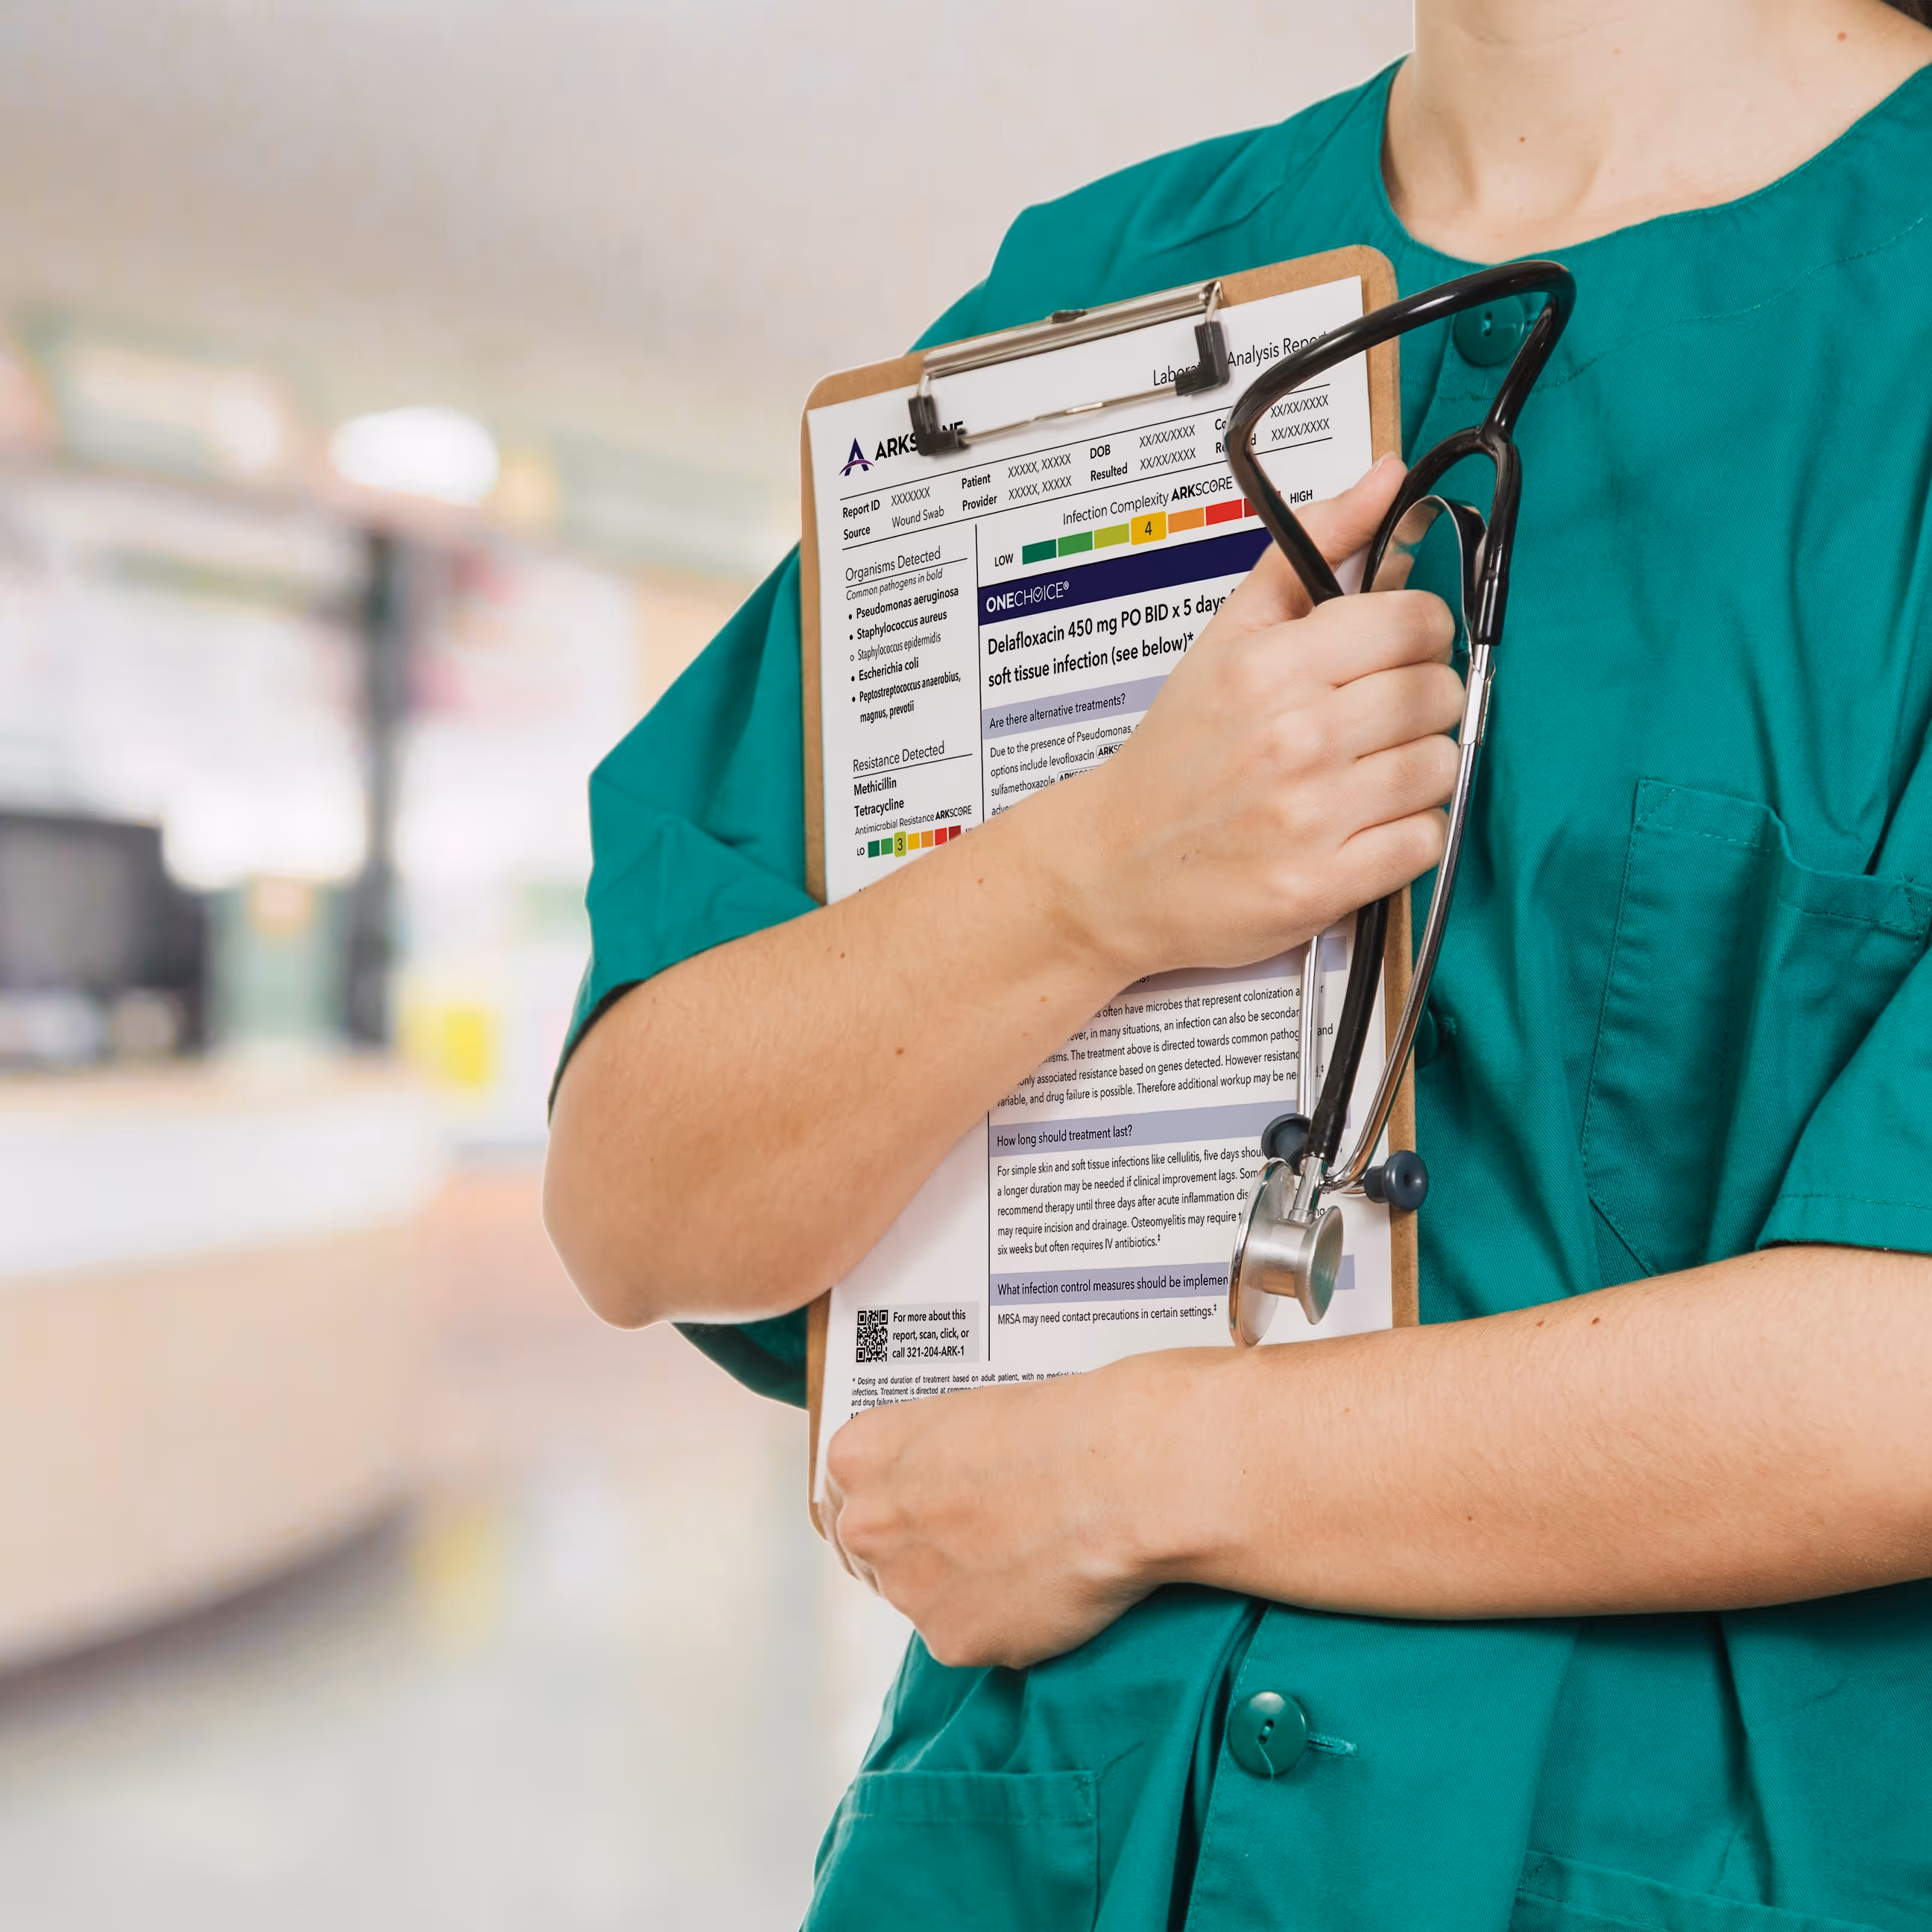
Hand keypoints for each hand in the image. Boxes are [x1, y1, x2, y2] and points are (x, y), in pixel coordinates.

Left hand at [820, 1353, 1202, 1667]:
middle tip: (972, 1541)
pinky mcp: (953, 1642)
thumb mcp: (965, 1419)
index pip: (838, 1497)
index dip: (883, 1507)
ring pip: (921, 1601)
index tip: (911, 1514)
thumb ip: (922, 1464)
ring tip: (1027, 1557)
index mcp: (858, 1456)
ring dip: (960, 1590)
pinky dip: (1006, 1622)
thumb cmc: (1059, 1427)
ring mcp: (906, 1589)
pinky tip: (1048, 1586)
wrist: (1121, 1473)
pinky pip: (972, 1637)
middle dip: (913, 1552)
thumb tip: (929, 1502)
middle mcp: (865, 1525)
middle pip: (869, 1554)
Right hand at [1040, 456, 1461, 981]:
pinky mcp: (1323, 886)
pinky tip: (1357, 827)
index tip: (1391, 653)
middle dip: (1416, 704)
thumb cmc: (1177, 756)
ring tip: (1361, 778)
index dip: (1417, 634)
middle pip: (1436, 693)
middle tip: (1370, 721)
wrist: (1114, 868)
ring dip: (1414, 772)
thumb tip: (1384, 476)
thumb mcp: (1229, 635)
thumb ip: (1313, 549)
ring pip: (1440, 766)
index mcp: (1271, 666)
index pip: (1414, 621)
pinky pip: (1425, 841)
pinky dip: (1403, 837)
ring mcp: (1311, 816)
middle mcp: (1294, 738)